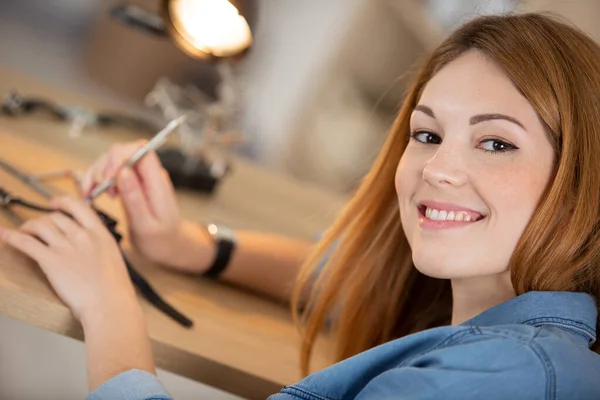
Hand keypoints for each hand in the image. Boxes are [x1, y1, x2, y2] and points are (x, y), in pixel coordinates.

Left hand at [0, 196, 137, 322]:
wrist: (109, 303)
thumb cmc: (114, 289)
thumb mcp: (113, 259)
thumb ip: (99, 248)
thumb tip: (90, 247)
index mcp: (100, 234)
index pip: (78, 207)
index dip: (62, 202)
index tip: (54, 203)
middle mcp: (82, 235)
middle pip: (55, 217)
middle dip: (42, 220)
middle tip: (36, 227)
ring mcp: (65, 246)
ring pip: (40, 226)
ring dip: (27, 227)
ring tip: (22, 232)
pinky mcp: (50, 260)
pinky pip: (26, 243)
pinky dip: (12, 237)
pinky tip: (4, 235)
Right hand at [80, 141, 191, 266]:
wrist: (169, 247)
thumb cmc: (161, 240)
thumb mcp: (146, 225)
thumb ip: (135, 198)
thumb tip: (123, 171)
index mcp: (157, 181)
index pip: (139, 149)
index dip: (119, 156)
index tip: (108, 177)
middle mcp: (148, 175)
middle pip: (121, 152)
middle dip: (104, 167)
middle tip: (100, 191)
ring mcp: (138, 178)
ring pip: (112, 161)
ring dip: (96, 174)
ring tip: (93, 194)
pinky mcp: (130, 185)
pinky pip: (110, 174)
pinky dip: (96, 181)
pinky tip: (91, 194)